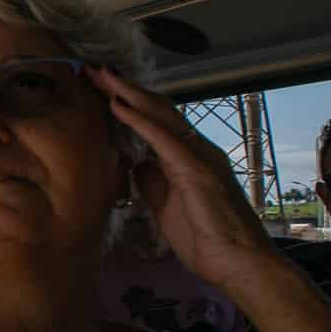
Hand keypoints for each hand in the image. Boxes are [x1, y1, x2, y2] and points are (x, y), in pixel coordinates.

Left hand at [89, 66, 276, 289]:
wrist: (238, 262)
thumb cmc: (205, 237)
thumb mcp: (164, 204)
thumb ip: (151, 180)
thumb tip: (134, 162)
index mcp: (188, 156)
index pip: (154, 120)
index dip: (127, 101)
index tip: (98, 87)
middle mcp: (196, 148)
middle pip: (156, 108)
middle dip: (123, 87)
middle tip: (93, 68)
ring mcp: (199, 156)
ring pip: (160, 114)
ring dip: (127, 93)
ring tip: (100, 76)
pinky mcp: (198, 170)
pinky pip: (164, 138)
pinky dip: (139, 120)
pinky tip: (118, 105)